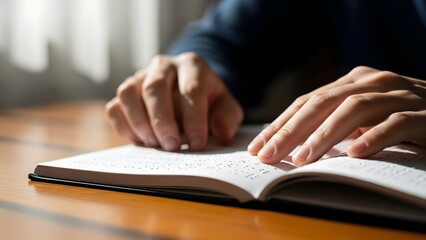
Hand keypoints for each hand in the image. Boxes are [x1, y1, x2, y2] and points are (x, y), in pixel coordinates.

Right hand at [105, 52, 242, 150]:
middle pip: (154, 88)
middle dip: (162, 121)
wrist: (190, 91)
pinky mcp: (126, 91)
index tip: (197, 144)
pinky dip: (124, 127)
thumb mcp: (226, 106)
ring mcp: (140, 76)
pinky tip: (141, 141)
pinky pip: (115, 107)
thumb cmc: (209, 100)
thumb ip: (227, 118)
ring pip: (128, 94)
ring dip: (139, 123)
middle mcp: (163, 65)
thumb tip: (222, 134)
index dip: (194, 119)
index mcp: (192, 65)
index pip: (191, 89)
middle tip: (172, 146)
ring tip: (154, 144)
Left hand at [248, 66, 425, 165]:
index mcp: (354, 81)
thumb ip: (335, 122)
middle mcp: (374, 82)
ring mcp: (400, 95)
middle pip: (322, 103)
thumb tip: (293, 143)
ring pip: (354, 110)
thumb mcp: (363, 116)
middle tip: (268, 155)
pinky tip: (355, 153)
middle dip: (291, 131)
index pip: (307, 102)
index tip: (257, 146)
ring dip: (324, 136)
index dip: (280, 124)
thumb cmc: (401, 118)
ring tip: (302, 159)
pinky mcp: (425, 114)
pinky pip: (396, 123)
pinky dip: (374, 137)